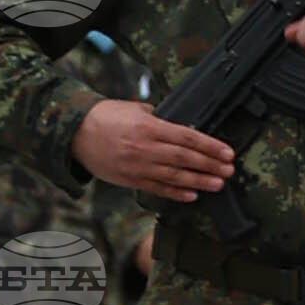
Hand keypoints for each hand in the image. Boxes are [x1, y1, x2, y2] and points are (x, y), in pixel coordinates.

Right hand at [73, 99, 241, 203]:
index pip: (187, 137)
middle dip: (209, 165)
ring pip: (173, 176)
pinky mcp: (128, 179)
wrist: (75, 132)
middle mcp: (144, 148)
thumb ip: (161, 118)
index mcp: (149, 127)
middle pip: (184, 158)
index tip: (227, 153)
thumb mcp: (137, 109)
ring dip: (198, 181)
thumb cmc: (107, 116)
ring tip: (217, 184)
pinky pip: (156, 188)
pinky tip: (191, 195)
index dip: (210, 146)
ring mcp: (136, 166)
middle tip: (229, 171)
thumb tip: (184, 126)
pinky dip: (175, 193)